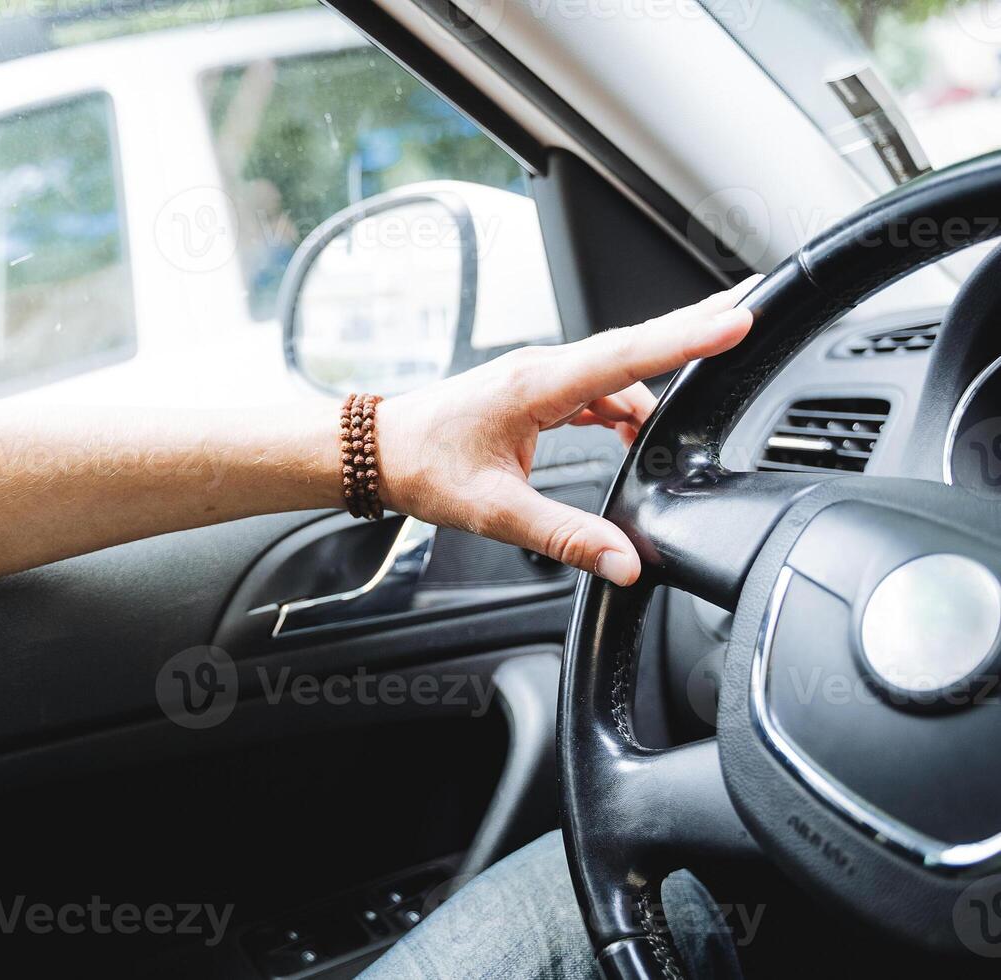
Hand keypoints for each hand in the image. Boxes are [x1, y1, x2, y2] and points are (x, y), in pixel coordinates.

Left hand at [376, 276, 760, 585]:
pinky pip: (597, 388)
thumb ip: (565, 537)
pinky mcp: (536, 393)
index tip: (737, 319)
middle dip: (695, 327)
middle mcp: (543, 370)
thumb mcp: (495, 511)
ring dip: (659, 381)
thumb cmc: (423, 469)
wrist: (378, 451)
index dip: (687, 338)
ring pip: (618, 370)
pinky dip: (626, 406)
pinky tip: (638, 433)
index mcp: (536, 385)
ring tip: (704, 394)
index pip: (627, 356)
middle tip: (753, 306)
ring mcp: (540, 378)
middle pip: (634, 346)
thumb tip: (624, 562)